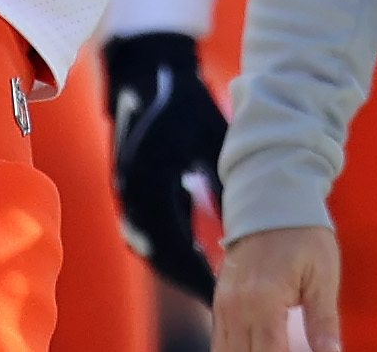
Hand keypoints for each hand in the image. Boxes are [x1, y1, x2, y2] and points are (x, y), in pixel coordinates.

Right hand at [104, 32, 227, 301]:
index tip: (223, 289)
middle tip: (221, 300)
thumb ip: (224, 181)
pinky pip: (149, 235)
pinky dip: (170, 252)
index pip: (173, 243)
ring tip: (212, 289)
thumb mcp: (212, 140)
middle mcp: (133, 195)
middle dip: (189, 279)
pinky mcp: (128, 195)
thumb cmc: (186, 104)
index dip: (198, 271)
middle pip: (160, 254)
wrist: (147, 76)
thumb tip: (249, 226)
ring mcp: (126, 196)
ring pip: (153, 249)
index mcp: (152, 181)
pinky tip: (196, 261)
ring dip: (179, 269)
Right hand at [213, 225, 340, 351]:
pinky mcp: (219, 302)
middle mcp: (236, 307)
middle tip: (291, 351)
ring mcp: (223, 306)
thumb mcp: (323, 275)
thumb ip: (324, 322)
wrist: (272, 199)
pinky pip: (219, 341)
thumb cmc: (303, 234)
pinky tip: (255, 349)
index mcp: (264, 301)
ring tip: (275, 349)